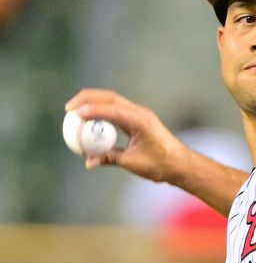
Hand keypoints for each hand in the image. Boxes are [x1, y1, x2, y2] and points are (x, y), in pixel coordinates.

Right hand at [65, 88, 190, 183]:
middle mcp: (140, 113)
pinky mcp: (138, 119)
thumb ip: (110, 159)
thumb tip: (88, 162)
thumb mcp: (133, 162)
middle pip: (110, 98)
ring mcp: (139, 114)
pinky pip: (116, 110)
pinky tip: (89, 119)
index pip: (112, 109)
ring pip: (113, 101)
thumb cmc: (161, 164)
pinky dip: (101, 111)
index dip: (92, 109)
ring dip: (93, 102)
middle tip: (68, 108)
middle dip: (87, 98)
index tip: (74, 114)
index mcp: (140, 120)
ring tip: (74, 110)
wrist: (180, 163)